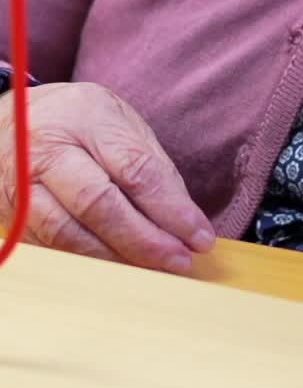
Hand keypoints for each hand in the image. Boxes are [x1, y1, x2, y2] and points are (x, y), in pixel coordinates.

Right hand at [0, 82, 214, 271]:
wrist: (11, 122)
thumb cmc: (78, 122)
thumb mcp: (120, 122)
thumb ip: (150, 165)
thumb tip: (184, 219)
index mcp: (85, 116)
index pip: (134, 170)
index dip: (170, 209)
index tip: (199, 236)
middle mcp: (45, 149)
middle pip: (98, 204)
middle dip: (145, 240)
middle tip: (180, 261)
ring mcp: (20, 185)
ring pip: (69, 234)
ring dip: (117, 260)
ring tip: (154, 270)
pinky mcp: (10, 218)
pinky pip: (51, 249)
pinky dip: (88, 264)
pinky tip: (117, 270)